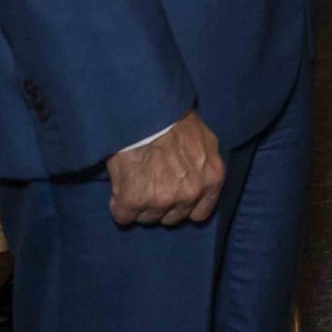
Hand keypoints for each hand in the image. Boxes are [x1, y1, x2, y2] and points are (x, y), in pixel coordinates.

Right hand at [105, 111, 224, 227]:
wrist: (143, 113)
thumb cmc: (173, 119)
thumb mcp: (203, 139)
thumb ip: (204, 165)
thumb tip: (197, 175)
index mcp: (211, 180)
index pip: (199, 214)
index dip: (184, 207)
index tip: (174, 199)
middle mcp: (190, 194)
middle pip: (171, 218)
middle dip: (160, 205)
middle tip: (149, 184)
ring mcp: (162, 200)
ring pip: (147, 218)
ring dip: (140, 205)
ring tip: (135, 181)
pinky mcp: (134, 201)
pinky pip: (124, 217)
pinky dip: (119, 206)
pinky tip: (120, 189)